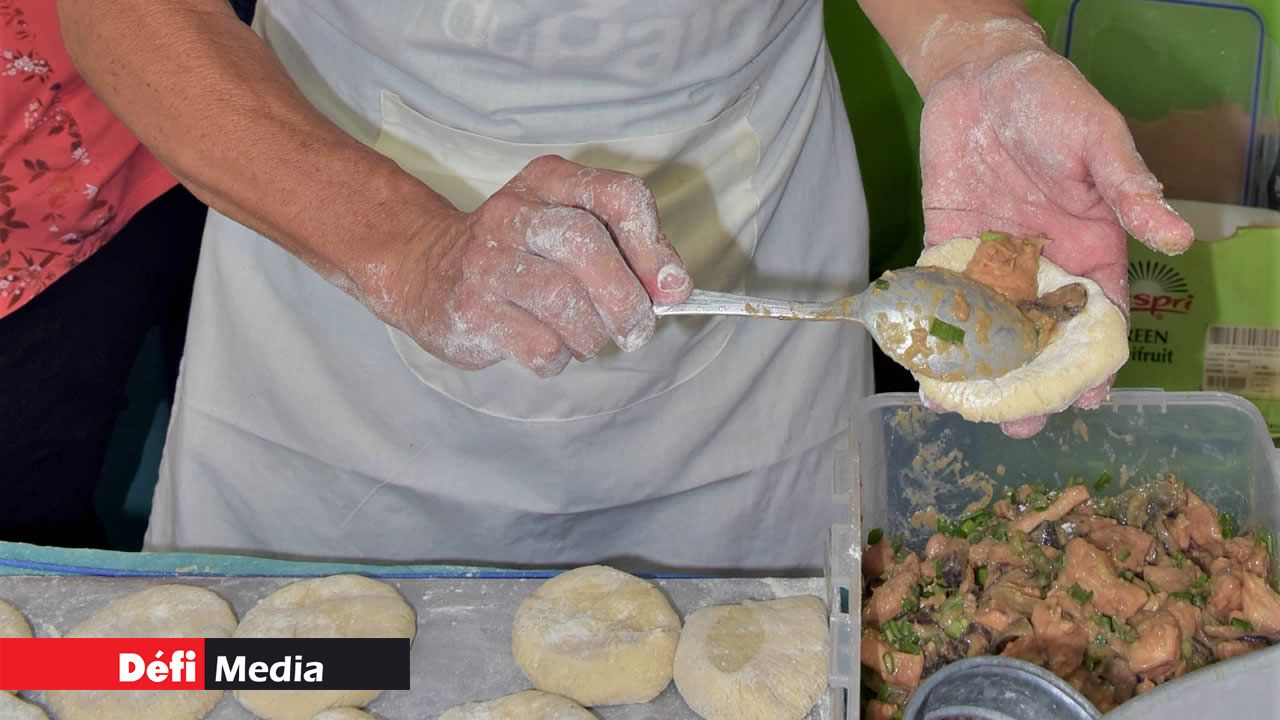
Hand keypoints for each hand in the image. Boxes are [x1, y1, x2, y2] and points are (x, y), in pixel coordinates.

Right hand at [371, 155, 691, 376]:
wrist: (422, 270)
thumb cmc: (516, 254)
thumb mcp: (564, 227)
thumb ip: (623, 248)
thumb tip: (675, 289)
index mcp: (548, 181)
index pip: (618, 196)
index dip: (654, 246)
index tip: (672, 287)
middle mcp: (512, 212)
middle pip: (588, 245)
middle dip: (626, 299)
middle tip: (636, 330)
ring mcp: (486, 261)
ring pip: (565, 302)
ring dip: (592, 334)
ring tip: (587, 339)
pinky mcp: (471, 310)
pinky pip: (540, 345)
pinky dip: (559, 357)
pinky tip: (548, 348)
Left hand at [918, 47, 1193, 437]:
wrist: (981, 76)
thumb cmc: (1052, 101)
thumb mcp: (1099, 141)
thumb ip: (1129, 189)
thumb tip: (1177, 237)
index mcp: (1091, 247)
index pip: (1099, 317)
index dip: (1095, 361)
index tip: (1089, 400)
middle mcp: (1042, 265)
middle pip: (1041, 339)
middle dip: (1033, 385)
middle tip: (1019, 427)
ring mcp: (993, 262)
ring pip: (990, 331)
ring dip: (979, 373)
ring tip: (964, 412)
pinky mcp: (947, 249)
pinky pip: (941, 300)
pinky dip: (933, 334)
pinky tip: (922, 370)